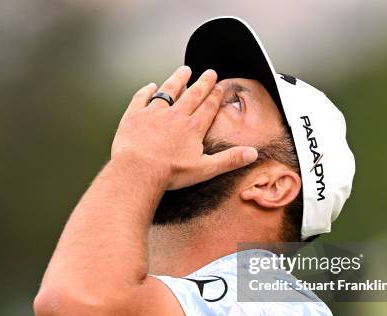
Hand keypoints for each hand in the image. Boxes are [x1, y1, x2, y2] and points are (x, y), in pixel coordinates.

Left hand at [111, 66, 257, 189]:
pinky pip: (141, 98)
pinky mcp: (134, 116)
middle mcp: (175, 116)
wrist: (138, 171)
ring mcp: (153, 113)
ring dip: (177, 79)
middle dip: (202, 83)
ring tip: (184, 70)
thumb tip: (252, 154)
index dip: (214, 96)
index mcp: (193, 128)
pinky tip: (150, 86)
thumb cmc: (169, 173)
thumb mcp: (205, 169)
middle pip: (192, 94)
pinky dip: (146, 91)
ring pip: (168, 91)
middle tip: (209, 72)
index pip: (207, 107)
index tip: (219, 86)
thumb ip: (229, 160)